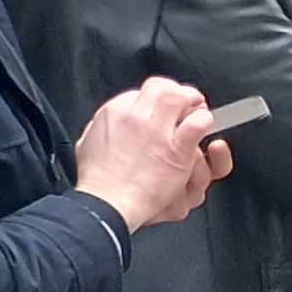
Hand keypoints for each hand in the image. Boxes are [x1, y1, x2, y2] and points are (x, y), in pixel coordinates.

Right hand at [74, 75, 230, 230]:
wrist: (105, 203)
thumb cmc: (96, 181)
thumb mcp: (87, 143)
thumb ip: (101, 130)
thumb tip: (107, 128)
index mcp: (113, 113)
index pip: (142, 93)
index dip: (156, 101)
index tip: (161, 110)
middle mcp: (135, 117)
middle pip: (163, 88)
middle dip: (178, 93)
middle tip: (188, 103)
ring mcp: (157, 132)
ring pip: (181, 99)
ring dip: (195, 105)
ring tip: (200, 114)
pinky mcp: (176, 150)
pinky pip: (197, 125)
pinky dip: (205, 124)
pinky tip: (205, 130)